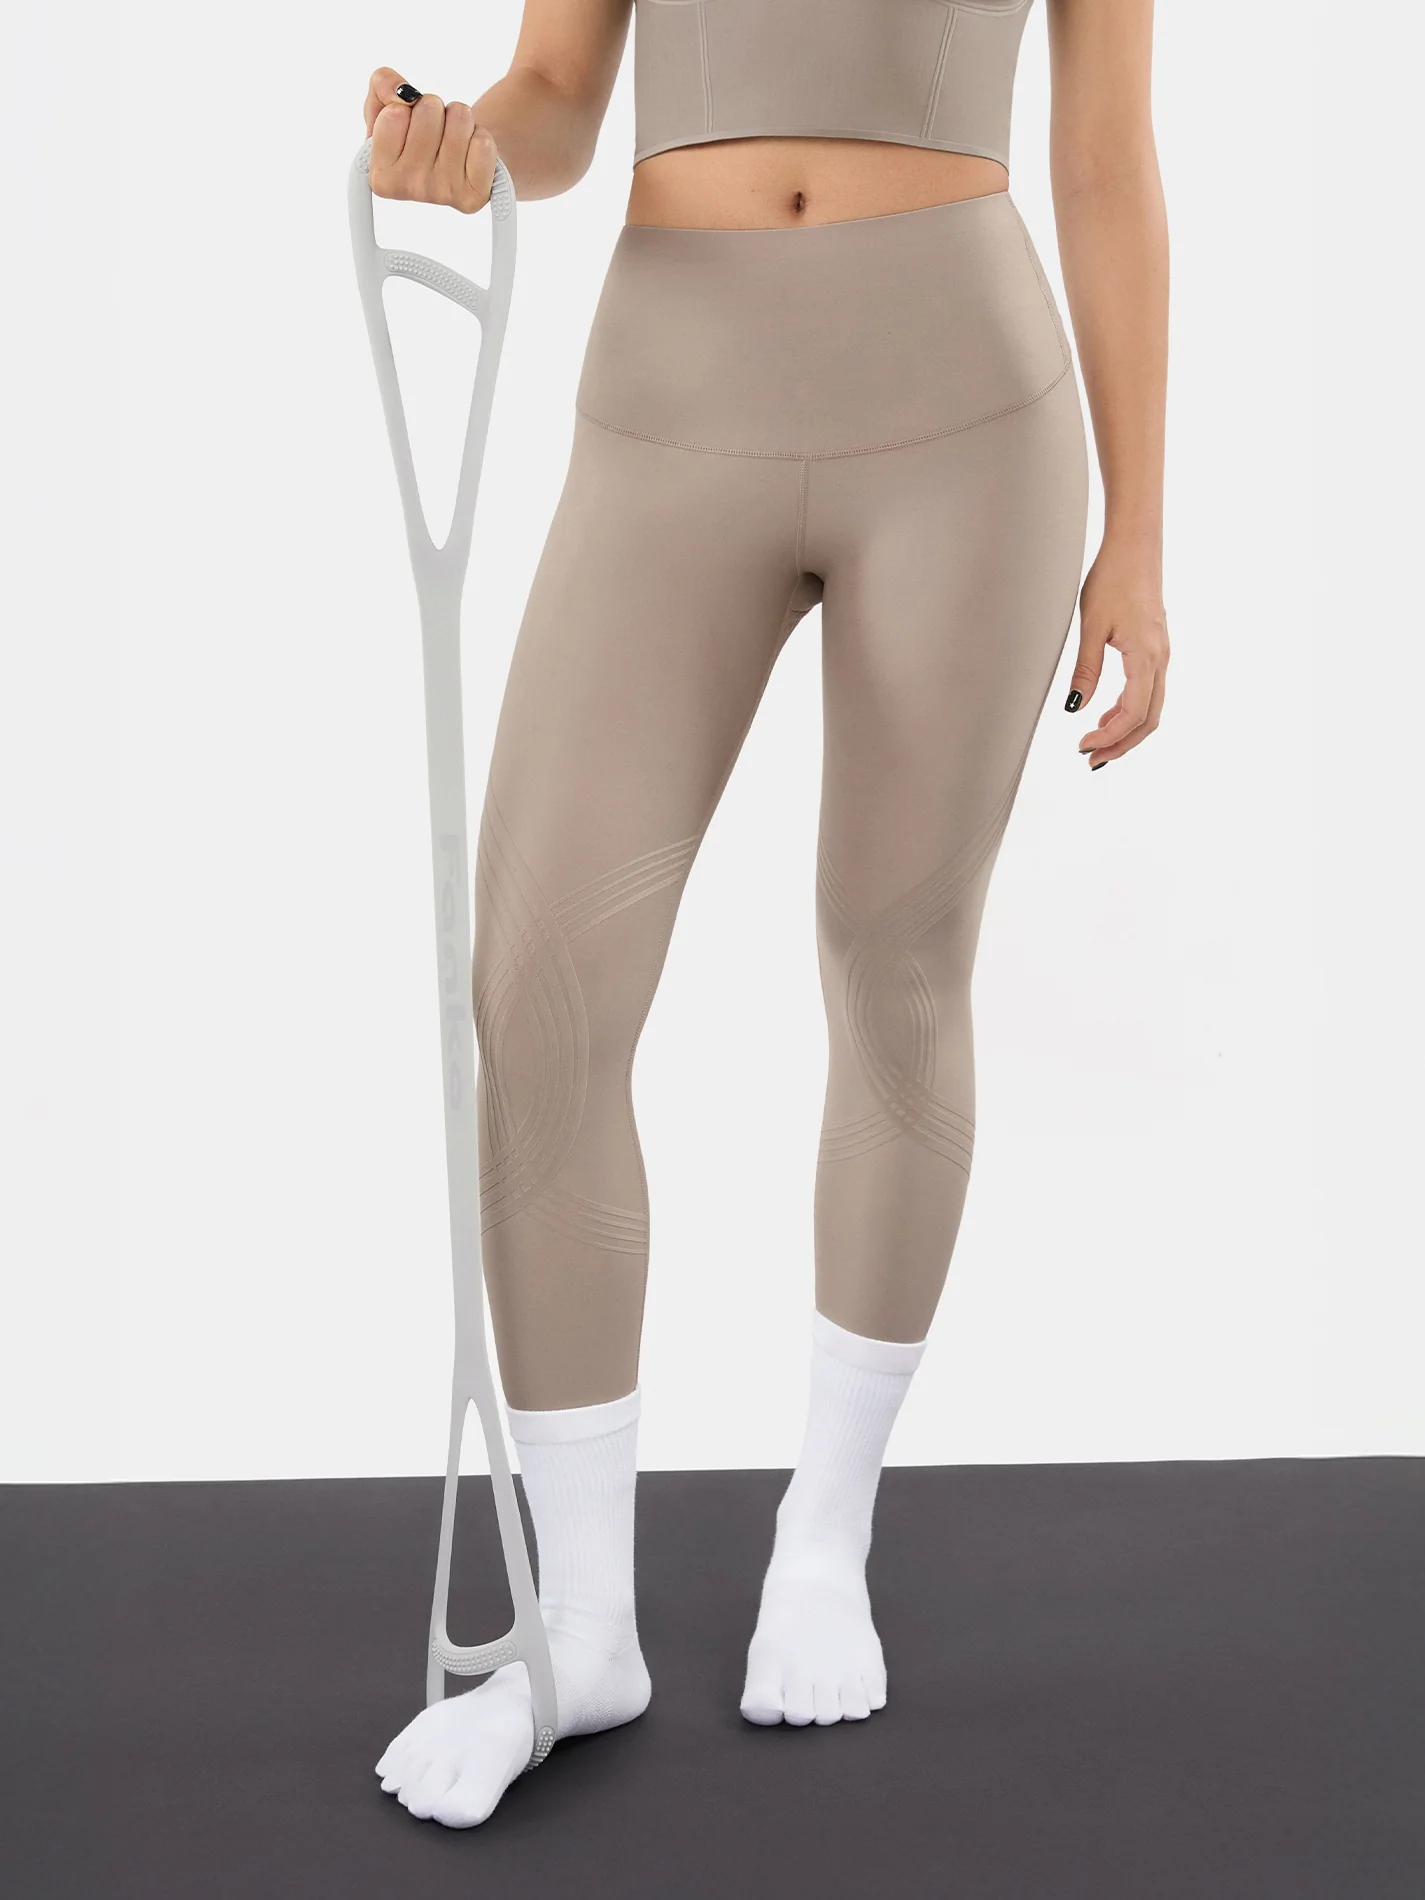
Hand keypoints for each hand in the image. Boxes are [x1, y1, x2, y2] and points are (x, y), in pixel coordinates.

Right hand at [362, 68, 498, 212]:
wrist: (457, 161)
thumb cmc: (417, 134)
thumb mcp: (387, 107)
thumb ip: (381, 85)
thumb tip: (401, 91)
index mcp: (382, 175)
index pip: (395, 114)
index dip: (406, 106)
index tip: (409, 123)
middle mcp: (411, 189)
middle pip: (428, 111)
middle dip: (434, 108)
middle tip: (435, 128)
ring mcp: (445, 194)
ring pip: (459, 119)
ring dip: (458, 117)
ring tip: (453, 136)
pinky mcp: (475, 195)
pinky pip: (483, 143)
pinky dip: (480, 135)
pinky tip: (470, 151)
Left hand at [1065, 547, 1169, 768]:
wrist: (1136, 546)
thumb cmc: (1113, 578)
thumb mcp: (1091, 625)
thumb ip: (1085, 669)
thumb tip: (1075, 708)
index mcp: (1145, 657)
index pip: (1132, 714)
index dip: (1109, 737)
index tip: (1082, 747)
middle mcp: (1160, 660)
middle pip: (1148, 719)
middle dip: (1121, 744)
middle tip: (1091, 760)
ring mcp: (1161, 654)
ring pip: (1151, 707)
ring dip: (1126, 730)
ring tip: (1095, 741)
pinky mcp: (1156, 648)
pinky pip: (1149, 690)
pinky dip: (1130, 710)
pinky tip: (1105, 713)